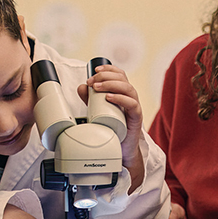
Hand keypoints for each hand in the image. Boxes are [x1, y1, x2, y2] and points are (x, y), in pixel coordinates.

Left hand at [78, 64, 145, 190]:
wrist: (121, 150)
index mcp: (123, 93)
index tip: (95, 70)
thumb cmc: (112, 129)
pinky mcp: (136, 118)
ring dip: (111, 84)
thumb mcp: (97, 111)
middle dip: (106, 76)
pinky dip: (121, 99)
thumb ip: (90, 99)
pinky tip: (109, 98)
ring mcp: (134, 107)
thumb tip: (81, 86)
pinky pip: (132, 104)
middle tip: (91, 82)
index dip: (109, 68)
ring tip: (97, 87)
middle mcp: (130, 98)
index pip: (120, 75)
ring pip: (128, 88)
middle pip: (123, 79)